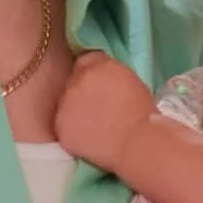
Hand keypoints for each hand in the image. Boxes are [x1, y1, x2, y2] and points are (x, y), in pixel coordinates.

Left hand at [55, 51, 155, 171]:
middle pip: (74, 80)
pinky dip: (72, 129)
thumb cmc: (142, 113)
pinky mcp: (60, 126)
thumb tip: (103, 79)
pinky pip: (63, 124)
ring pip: (66, 102)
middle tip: (98, 105)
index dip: (94, 72)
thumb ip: (111, 74)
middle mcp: (76, 80)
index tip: (101, 84)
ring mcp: (64, 104)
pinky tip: (87, 136)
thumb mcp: (130, 80)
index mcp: (97, 65)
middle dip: (83, 90)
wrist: (136, 142)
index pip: (88, 60)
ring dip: (75, 109)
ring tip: (94, 123)